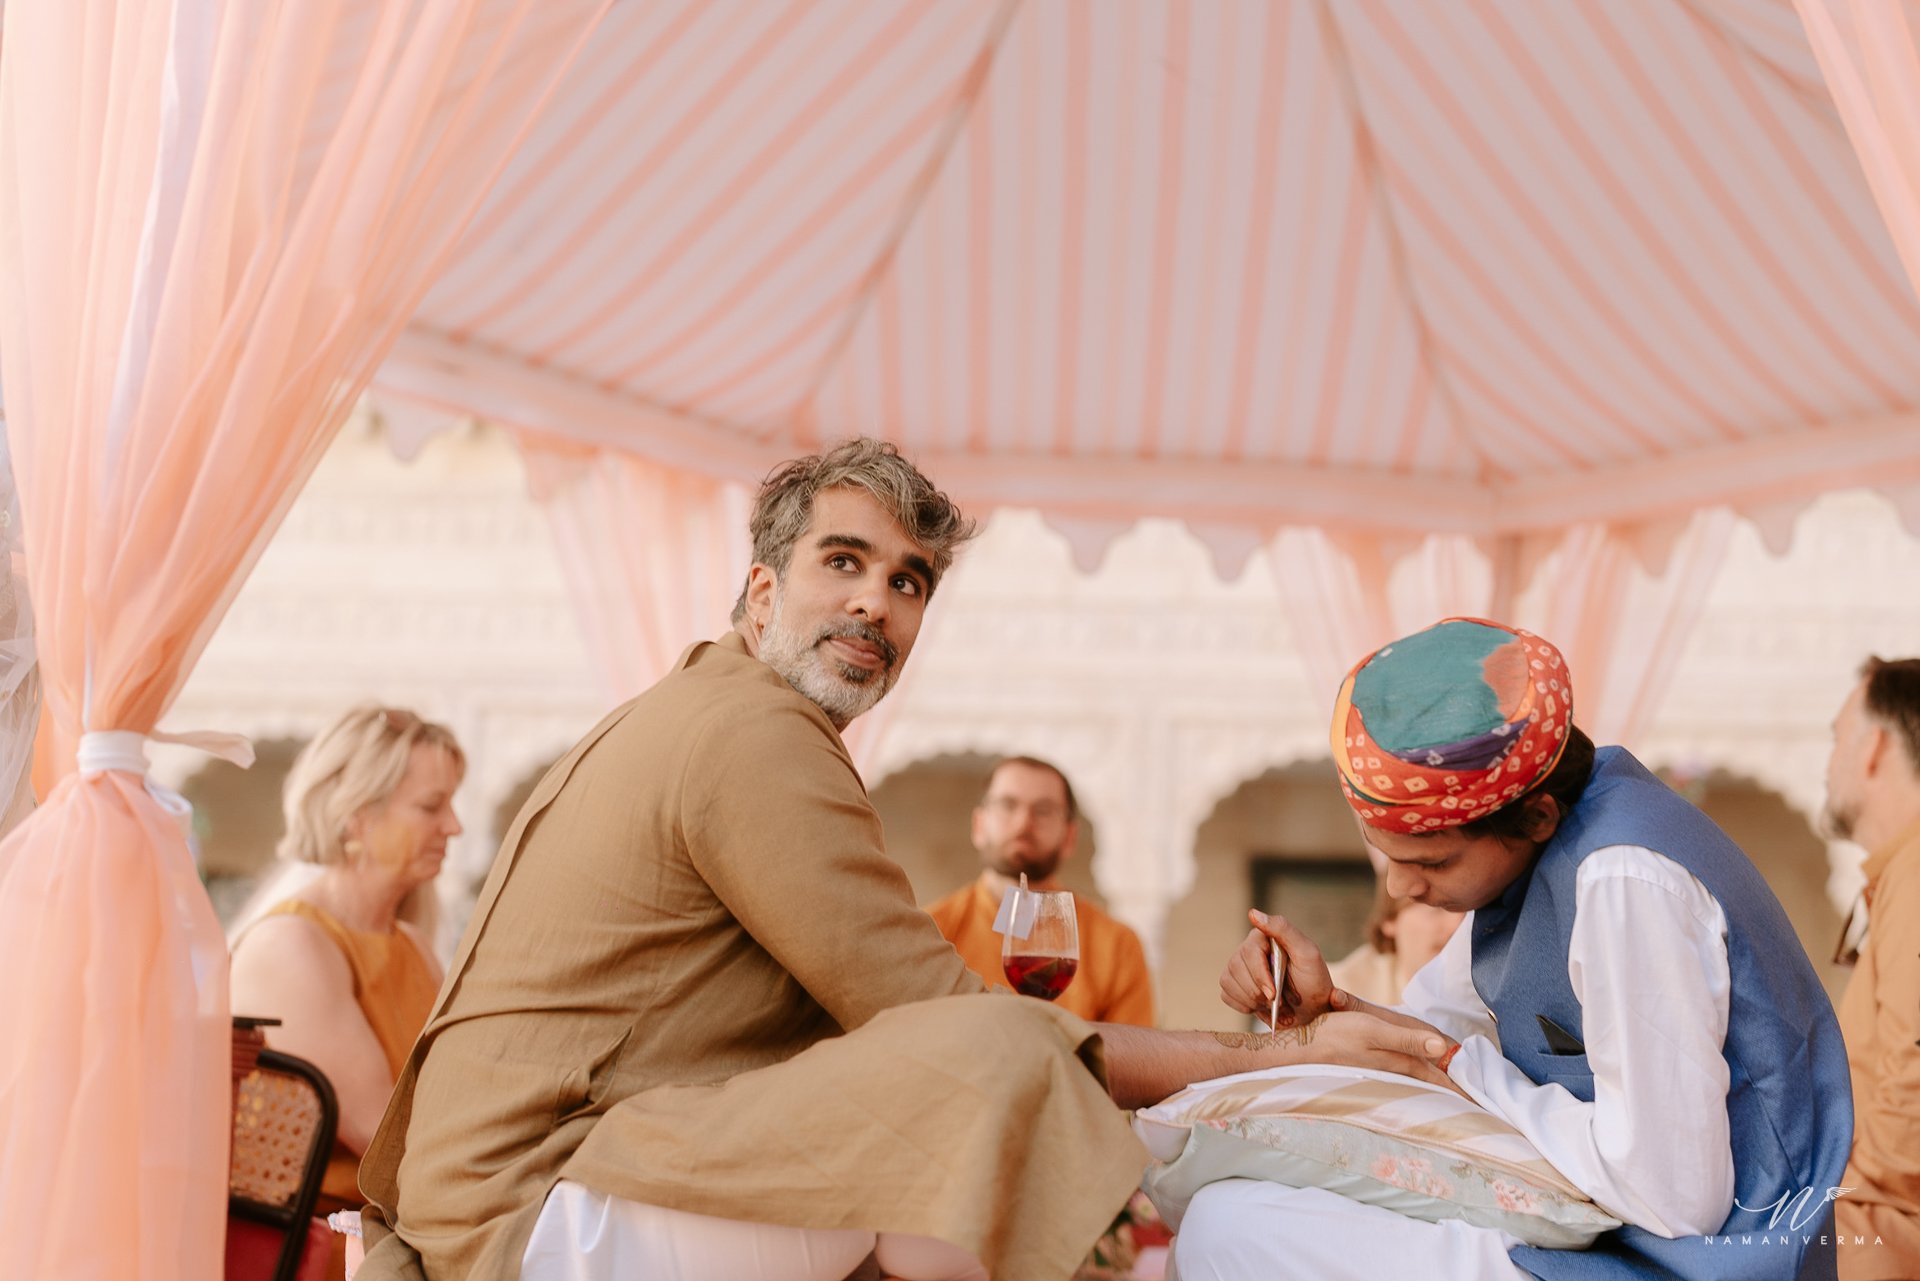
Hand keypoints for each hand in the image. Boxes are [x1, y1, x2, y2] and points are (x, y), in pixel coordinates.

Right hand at [1219, 908, 1333, 1026]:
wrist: (1312, 1009)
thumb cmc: (1313, 980)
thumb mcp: (1307, 952)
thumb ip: (1283, 929)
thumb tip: (1252, 913)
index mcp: (1264, 937)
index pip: (1250, 952)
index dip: (1260, 976)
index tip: (1273, 994)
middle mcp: (1247, 948)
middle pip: (1236, 968)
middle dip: (1258, 992)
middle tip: (1280, 1001)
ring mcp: (1238, 966)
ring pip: (1228, 981)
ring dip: (1252, 1000)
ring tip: (1272, 1004)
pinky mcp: (1233, 984)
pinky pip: (1225, 994)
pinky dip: (1244, 1005)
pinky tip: (1261, 1006)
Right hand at [1261, 1011, 1461, 1091]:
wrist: (1300, 1050)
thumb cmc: (1335, 1036)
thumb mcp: (1372, 1029)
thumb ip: (1407, 1038)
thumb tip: (1441, 1046)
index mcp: (1400, 1063)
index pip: (1439, 1077)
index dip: (1461, 1086)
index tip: (1483, 1101)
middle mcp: (1394, 1072)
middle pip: (1431, 1083)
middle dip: (1453, 1092)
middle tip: (1476, 1104)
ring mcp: (1381, 1074)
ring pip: (1418, 1083)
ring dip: (1437, 1090)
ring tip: (1454, 1097)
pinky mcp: (1370, 1071)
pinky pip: (1403, 1081)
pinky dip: (1417, 1086)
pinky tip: (1416, 1087)